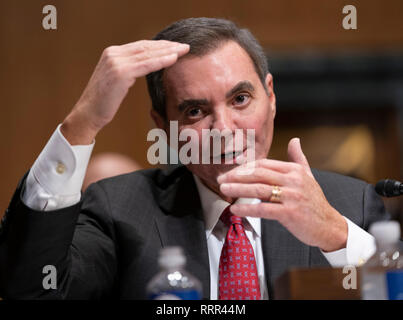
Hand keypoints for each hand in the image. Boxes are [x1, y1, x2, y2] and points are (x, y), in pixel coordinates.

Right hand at [61, 40, 189, 144]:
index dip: (160, 45)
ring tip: (183, 50)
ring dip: (168, 51)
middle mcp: (113, 53)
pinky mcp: (120, 73)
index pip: (141, 45)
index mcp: (112, 53)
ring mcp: (116, 62)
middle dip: (167, 45)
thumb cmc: (103, 102)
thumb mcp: (116, 81)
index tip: (175, 46)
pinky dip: (161, 61)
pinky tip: (173, 59)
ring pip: (148, 54)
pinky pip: (146, 65)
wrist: (88, 114)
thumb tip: (145, 66)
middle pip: (146, 46)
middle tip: (184, 46)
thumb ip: (128, 69)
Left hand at [217, 138, 347, 251]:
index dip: (244, 168)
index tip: (231, 172)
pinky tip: (235, 208)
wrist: (329, 225)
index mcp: (294, 170)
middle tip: (221, 179)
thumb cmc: (314, 201)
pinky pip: (263, 209)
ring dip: (238, 189)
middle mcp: (293, 180)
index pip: (264, 164)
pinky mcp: (290, 213)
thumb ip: (298, 158)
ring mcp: (292, 196)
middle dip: (237, 176)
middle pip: (258, 174)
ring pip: (259, 189)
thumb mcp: (308, 176)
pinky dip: (247, 208)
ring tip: (223, 189)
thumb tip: (295, 140)